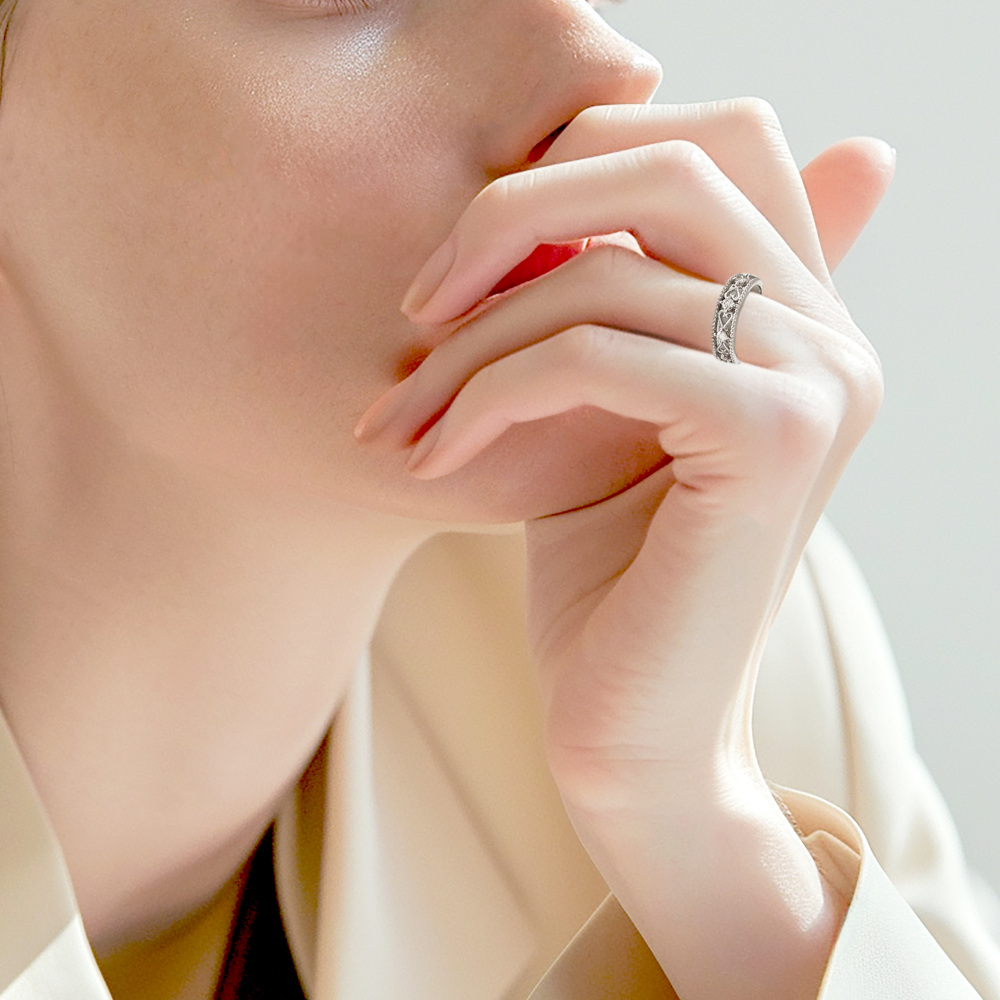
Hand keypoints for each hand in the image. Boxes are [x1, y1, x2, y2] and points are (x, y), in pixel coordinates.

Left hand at [357, 101, 893, 999]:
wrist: (634, 731)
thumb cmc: (604, 576)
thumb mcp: (594, 415)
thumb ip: (607, 304)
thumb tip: (574, 196)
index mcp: (798, 312)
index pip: (717, 136)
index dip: (584, 153)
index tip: (477, 252)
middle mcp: (830, 331)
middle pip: (670, 162)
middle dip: (511, 213)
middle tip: (419, 302)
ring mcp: (817, 380)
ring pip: (605, 275)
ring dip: (470, 344)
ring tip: (403, 415)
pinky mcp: (772, 440)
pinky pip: (593, 354)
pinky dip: (489, 395)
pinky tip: (432, 458)